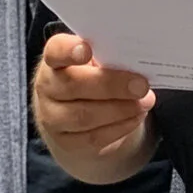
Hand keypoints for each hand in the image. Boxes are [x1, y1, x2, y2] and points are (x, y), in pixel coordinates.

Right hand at [31, 32, 155, 175]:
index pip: (55, 51)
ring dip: (120, 109)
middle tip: (141, 85)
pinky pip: (93, 138)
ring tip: (145, 102)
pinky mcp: (66, 142)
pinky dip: (120, 127)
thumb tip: (135, 59)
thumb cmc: (94, 76)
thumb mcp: (98, 60)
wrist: (79, 113)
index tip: (87, 49)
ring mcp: (52, 117)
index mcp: (55, 59)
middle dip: (111, 85)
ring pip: (83, 116)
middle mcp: (47, 87)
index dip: (68, 50)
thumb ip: (110, 55)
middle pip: (73, 85)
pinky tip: (136, 116)